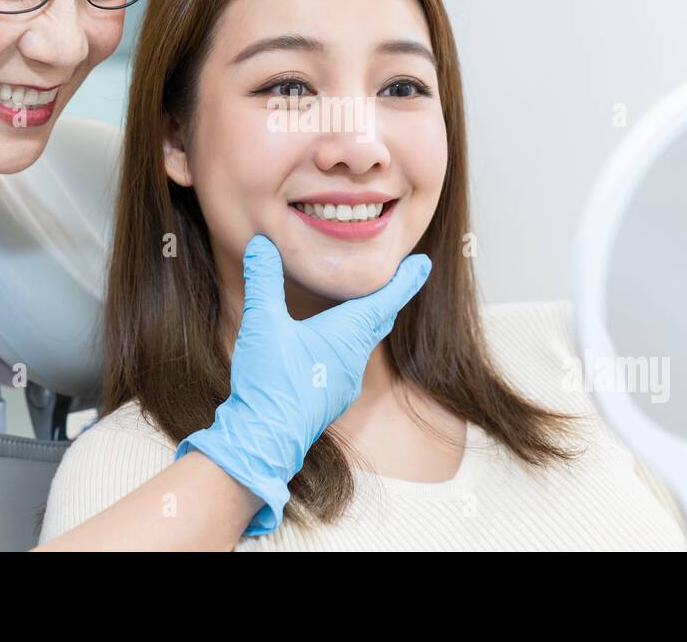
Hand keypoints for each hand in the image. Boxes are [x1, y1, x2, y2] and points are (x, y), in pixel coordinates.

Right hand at [173, 233, 431, 534]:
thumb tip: (262, 243)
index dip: (405, 279)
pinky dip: (346, 347)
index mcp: (347, 334)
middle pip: (379, 321)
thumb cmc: (270, 381)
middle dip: (389, 298)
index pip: (385, 299)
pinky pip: (346, 365)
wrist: (264, 441)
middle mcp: (354, 358)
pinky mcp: (329, 401)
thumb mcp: (263, 323)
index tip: (424, 264)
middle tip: (401, 280)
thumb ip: (263, 280)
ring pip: (363, 345)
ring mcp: (344, 384)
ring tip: (364, 310)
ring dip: (367, 324)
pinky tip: (329, 349)